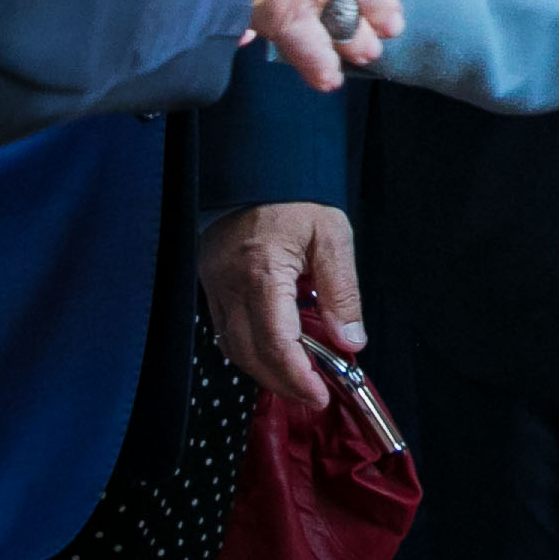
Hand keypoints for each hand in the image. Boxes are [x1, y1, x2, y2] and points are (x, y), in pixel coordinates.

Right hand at [200, 200, 363, 406]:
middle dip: (281, 383)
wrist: (258, 164)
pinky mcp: (209, 281)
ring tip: (297, 379)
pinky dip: (248, 349)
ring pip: (231, 346)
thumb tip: (350, 341)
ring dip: (263, 370)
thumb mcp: (333, 236)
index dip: (297, 377)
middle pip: (249, 354)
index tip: (319, 394)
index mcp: (263, 270)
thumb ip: (342, 292)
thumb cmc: (296, 196)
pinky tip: (273, 352)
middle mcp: (230, 283)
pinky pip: (223, 329)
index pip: (276, 342)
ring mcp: (214, 283)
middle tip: (312, 395)